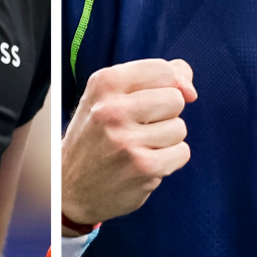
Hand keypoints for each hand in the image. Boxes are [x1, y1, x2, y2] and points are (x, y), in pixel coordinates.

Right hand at [61, 58, 196, 228]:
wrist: (68, 186)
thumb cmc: (94, 137)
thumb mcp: (107, 97)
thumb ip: (149, 78)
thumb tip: (188, 78)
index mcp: (103, 84)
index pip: (163, 70)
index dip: (173, 84)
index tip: (160, 99)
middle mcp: (112, 109)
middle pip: (175, 98)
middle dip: (166, 113)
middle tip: (141, 126)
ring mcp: (127, 139)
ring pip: (179, 127)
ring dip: (167, 139)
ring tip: (140, 146)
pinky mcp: (143, 167)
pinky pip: (182, 153)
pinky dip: (170, 159)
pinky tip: (146, 162)